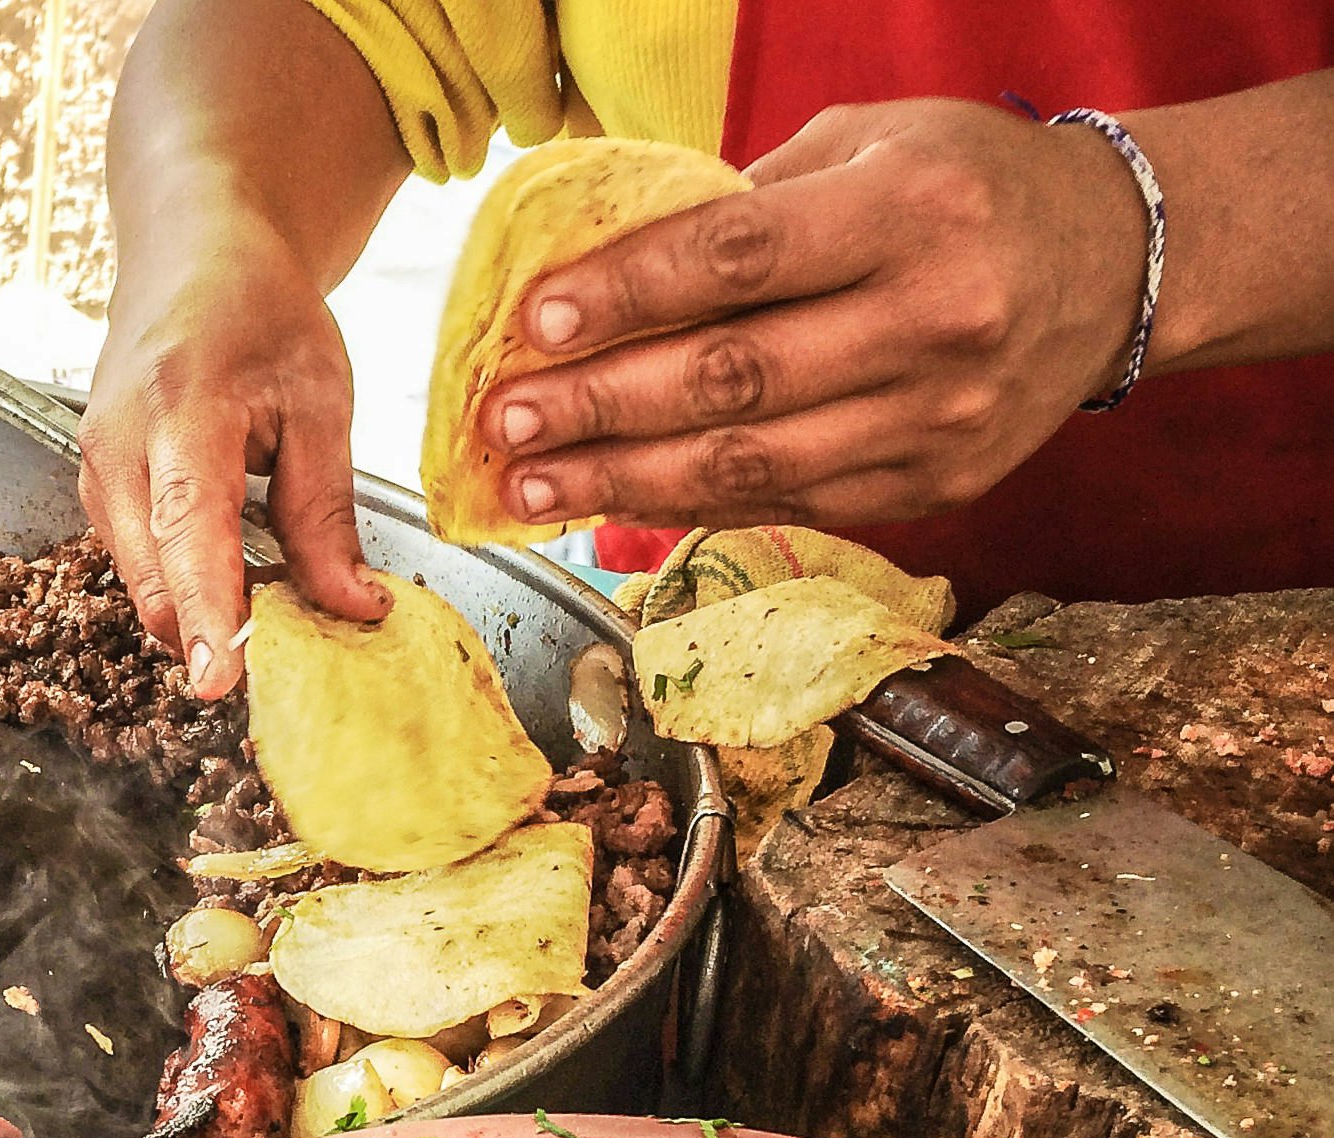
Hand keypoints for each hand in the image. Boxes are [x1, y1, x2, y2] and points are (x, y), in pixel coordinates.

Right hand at [81, 212, 387, 702]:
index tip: (219, 680)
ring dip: (199, 612)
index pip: (190, 531)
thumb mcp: (319, 401)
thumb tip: (352, 609)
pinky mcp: (96, 489)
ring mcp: (96, 470)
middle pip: (154, 579)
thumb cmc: (258, 312)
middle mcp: (119, 444)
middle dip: (210, 634)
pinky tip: (230, 573)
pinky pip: (137, 565)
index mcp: (183, 409)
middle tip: (285, 659)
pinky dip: (183, 586)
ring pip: (143, 584)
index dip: (207, 611)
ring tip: (267, 601)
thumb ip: (327, 513)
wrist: (192, 251)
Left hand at [478, 99, 1149, 531]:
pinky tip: (615, 501)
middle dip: (600, 407)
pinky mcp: (931, 485)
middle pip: (732, 379)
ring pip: (750, 465)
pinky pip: (787, 503)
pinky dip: (689, 507)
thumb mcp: (870, 147)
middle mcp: (933, 320)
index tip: (535, 326)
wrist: (1116, 266)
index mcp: (912, 211)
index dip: (627, 297)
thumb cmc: (967, 188)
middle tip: (505, 425)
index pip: (739, 262)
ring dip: (623, 480)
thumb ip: (750, 205)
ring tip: (531, 487)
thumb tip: (606, 269)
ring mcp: (936, 417)